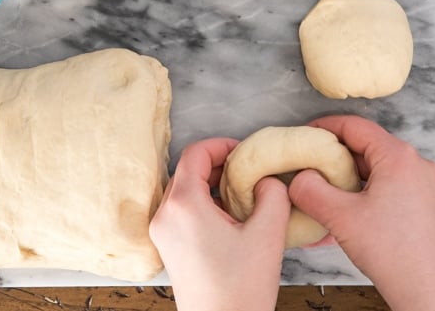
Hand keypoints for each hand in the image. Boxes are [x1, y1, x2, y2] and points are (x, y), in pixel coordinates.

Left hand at [149, 138, 290, 310]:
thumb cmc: (240, 289)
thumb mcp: (266, 235)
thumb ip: (272, 195)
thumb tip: (266, 179)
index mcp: (183, 205)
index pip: (195, 153)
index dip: (221, 145)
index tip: (244, 152)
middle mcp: (165, 214)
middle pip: (186, 170)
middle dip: (217, 165)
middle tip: (247, 172)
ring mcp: (162, 231)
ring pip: (184, 189)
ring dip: (210, 184)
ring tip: (241, 194)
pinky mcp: (167, 245)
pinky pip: (182, 210)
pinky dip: (203, 203)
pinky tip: (228, 216)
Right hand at [289, 115, 434, 310]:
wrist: (425, 291)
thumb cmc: (390, 251)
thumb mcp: (338, 216)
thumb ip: (309, 189)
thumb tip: (297, 178)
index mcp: (398, 157)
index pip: (355, 126)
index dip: (324, 126)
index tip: (304, 134)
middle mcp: (415, 165)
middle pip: (365, 145)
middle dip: (333, 153)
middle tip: (308, 163)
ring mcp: (421, 184)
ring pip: (375, 166)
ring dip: (346, 173)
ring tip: (322, 187)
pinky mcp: (421, 202)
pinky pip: (385, 184)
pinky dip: (361, 188)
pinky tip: (342, 207)